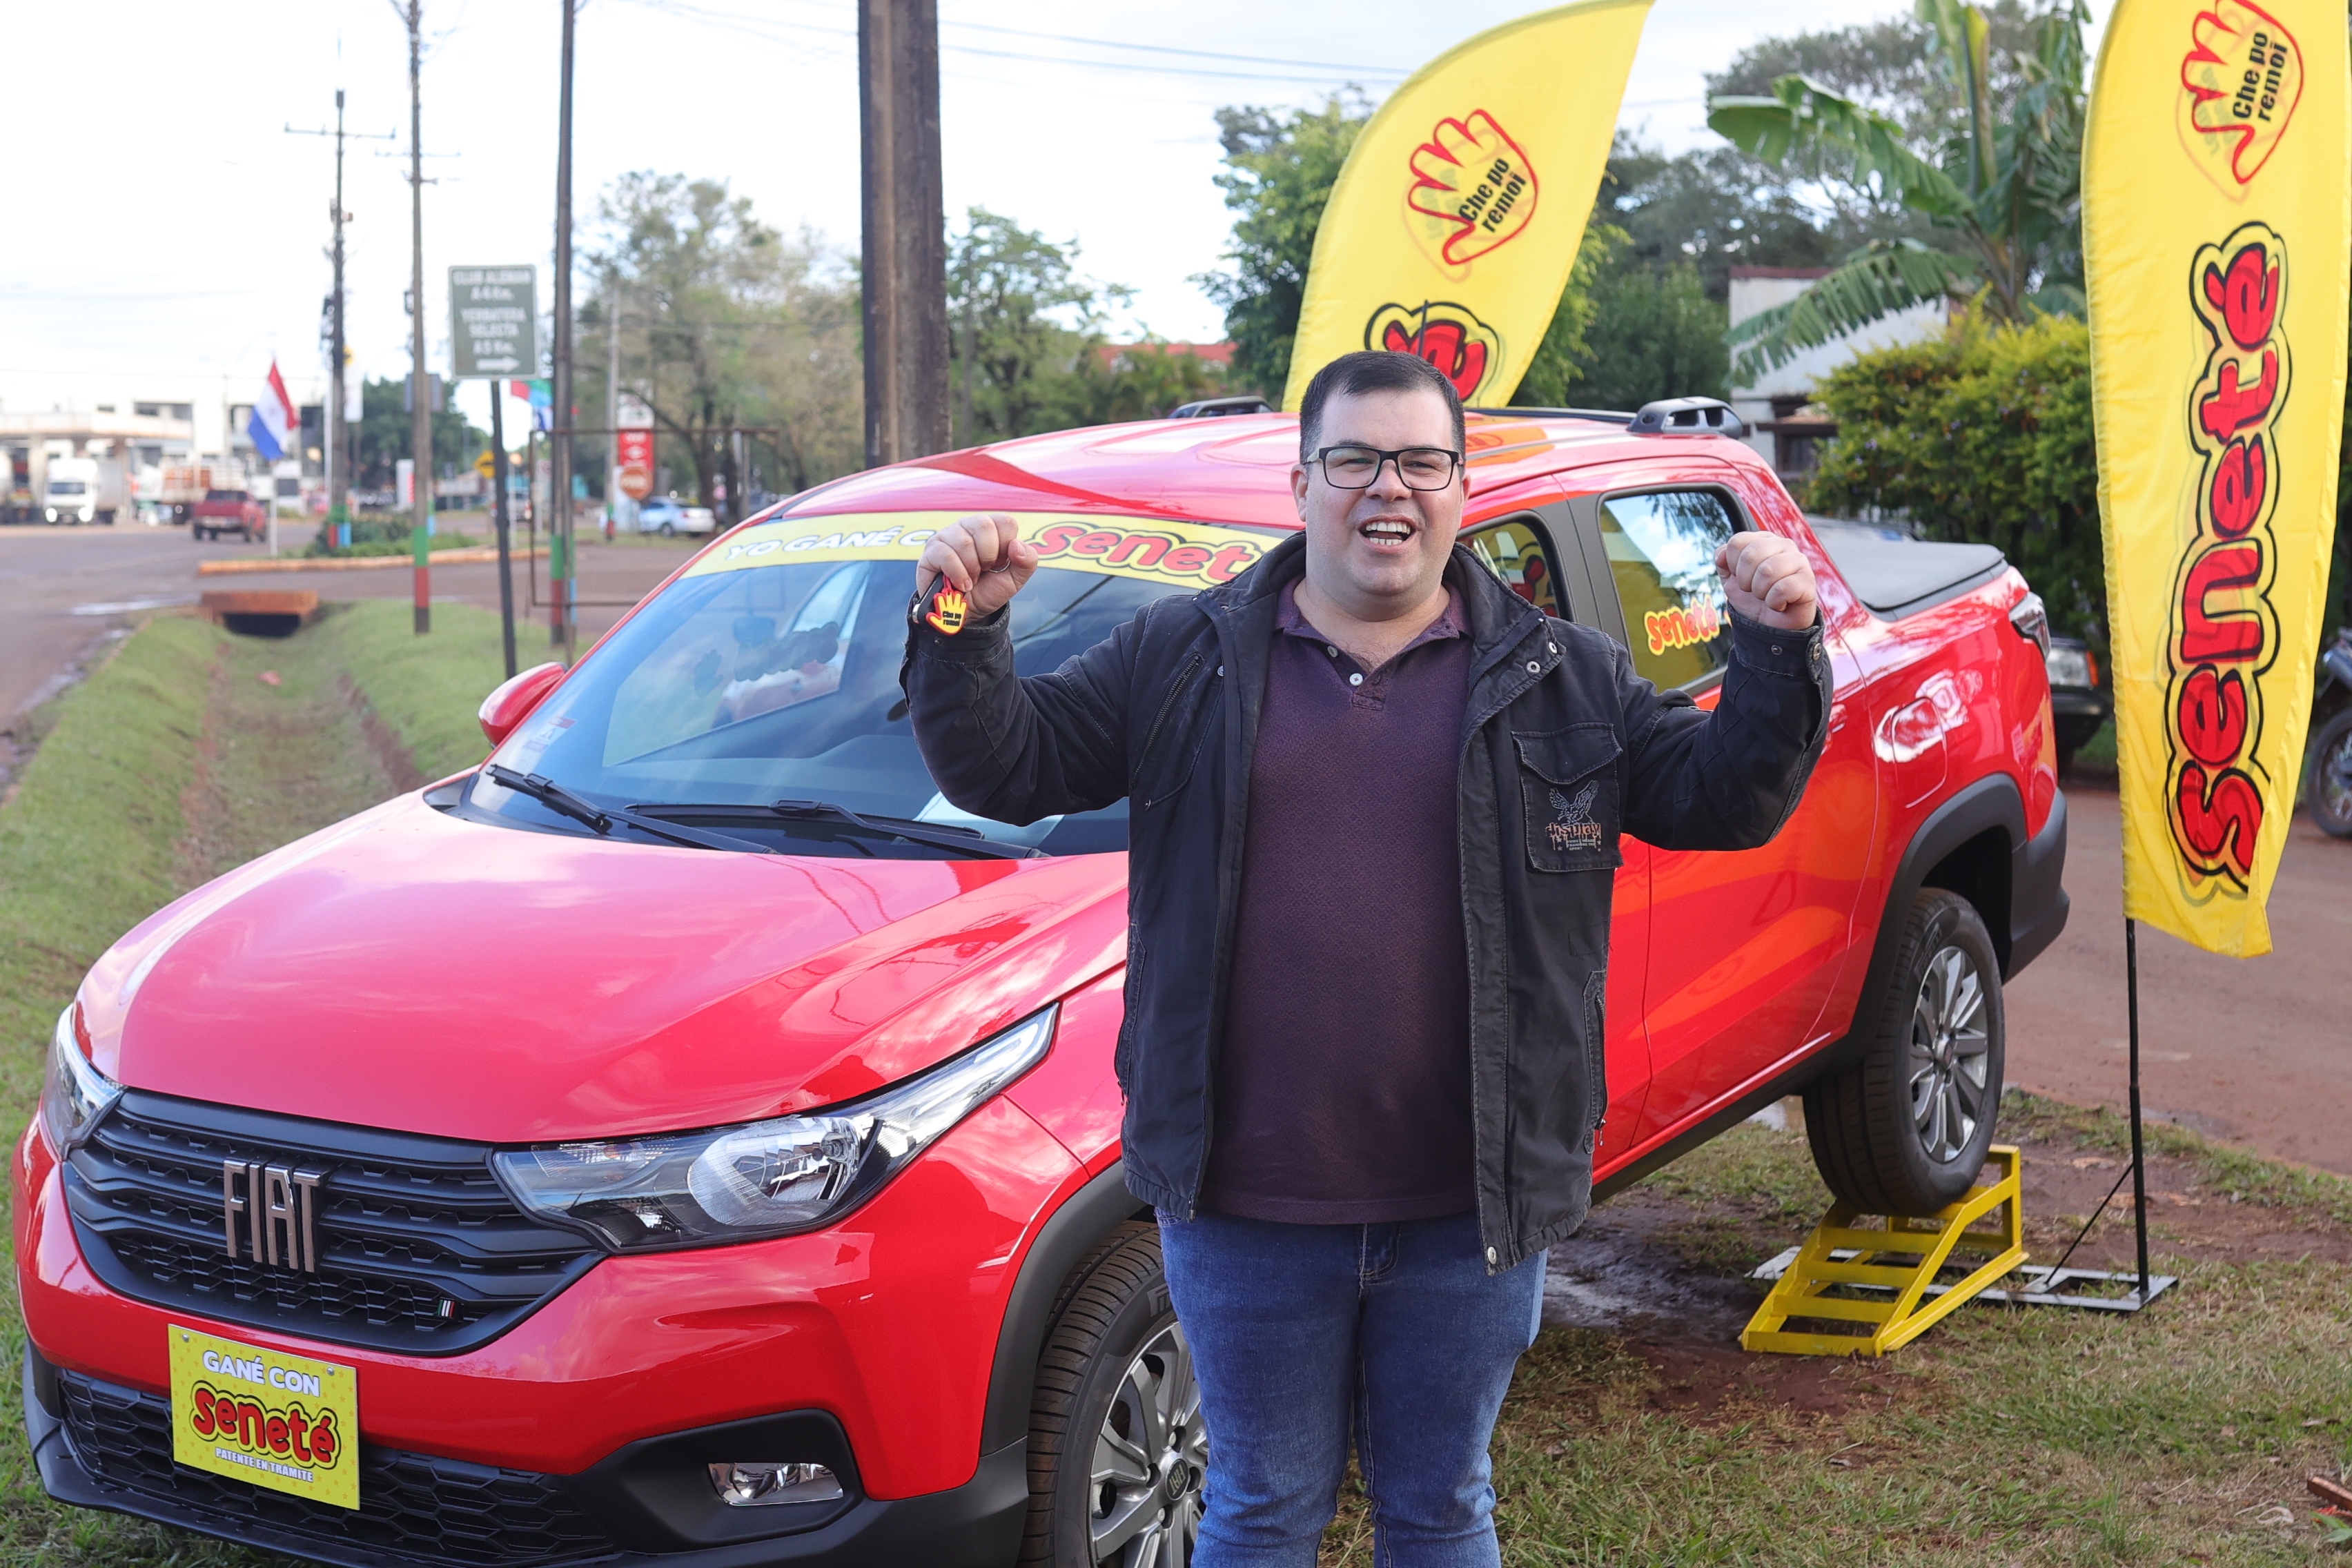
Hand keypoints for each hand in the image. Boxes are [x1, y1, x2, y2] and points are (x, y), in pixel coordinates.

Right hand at [914, 513, 1039, 620]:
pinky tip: (961, 584)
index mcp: (992, 529)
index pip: (1005, 521)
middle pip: (983, 524)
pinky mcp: (931, 550)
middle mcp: (969, 526)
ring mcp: (948, 535)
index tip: (1000, 563)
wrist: (967, 612)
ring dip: (972, 568)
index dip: (1006, 546)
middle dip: (988, 555)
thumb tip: (1017, 545)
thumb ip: (1027, 562)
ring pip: (964, 541)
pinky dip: (958, 574)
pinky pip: (946, 555)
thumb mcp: (1014, 579)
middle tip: (985, 570)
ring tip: (971, 579)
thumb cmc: (989, 590)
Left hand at [1715, 533, 1817, 629]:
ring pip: (1767, 571)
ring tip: (1767, 596)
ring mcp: (1798, 560)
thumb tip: (1722, 553)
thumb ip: (1723, 561)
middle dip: (1745, 580)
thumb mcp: (1730, 579)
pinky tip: (1779, 604)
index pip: (1737, 542)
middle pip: (1750, 555)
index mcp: (1763, 540)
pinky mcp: (1807, 580)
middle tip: (1753, 590)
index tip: (1741, 578)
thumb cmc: (1753, 599)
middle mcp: (1783, 545)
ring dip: (1760, 592)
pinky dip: (1774, 602)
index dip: (1732, 565)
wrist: (1770, 625)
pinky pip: (1782, 589)